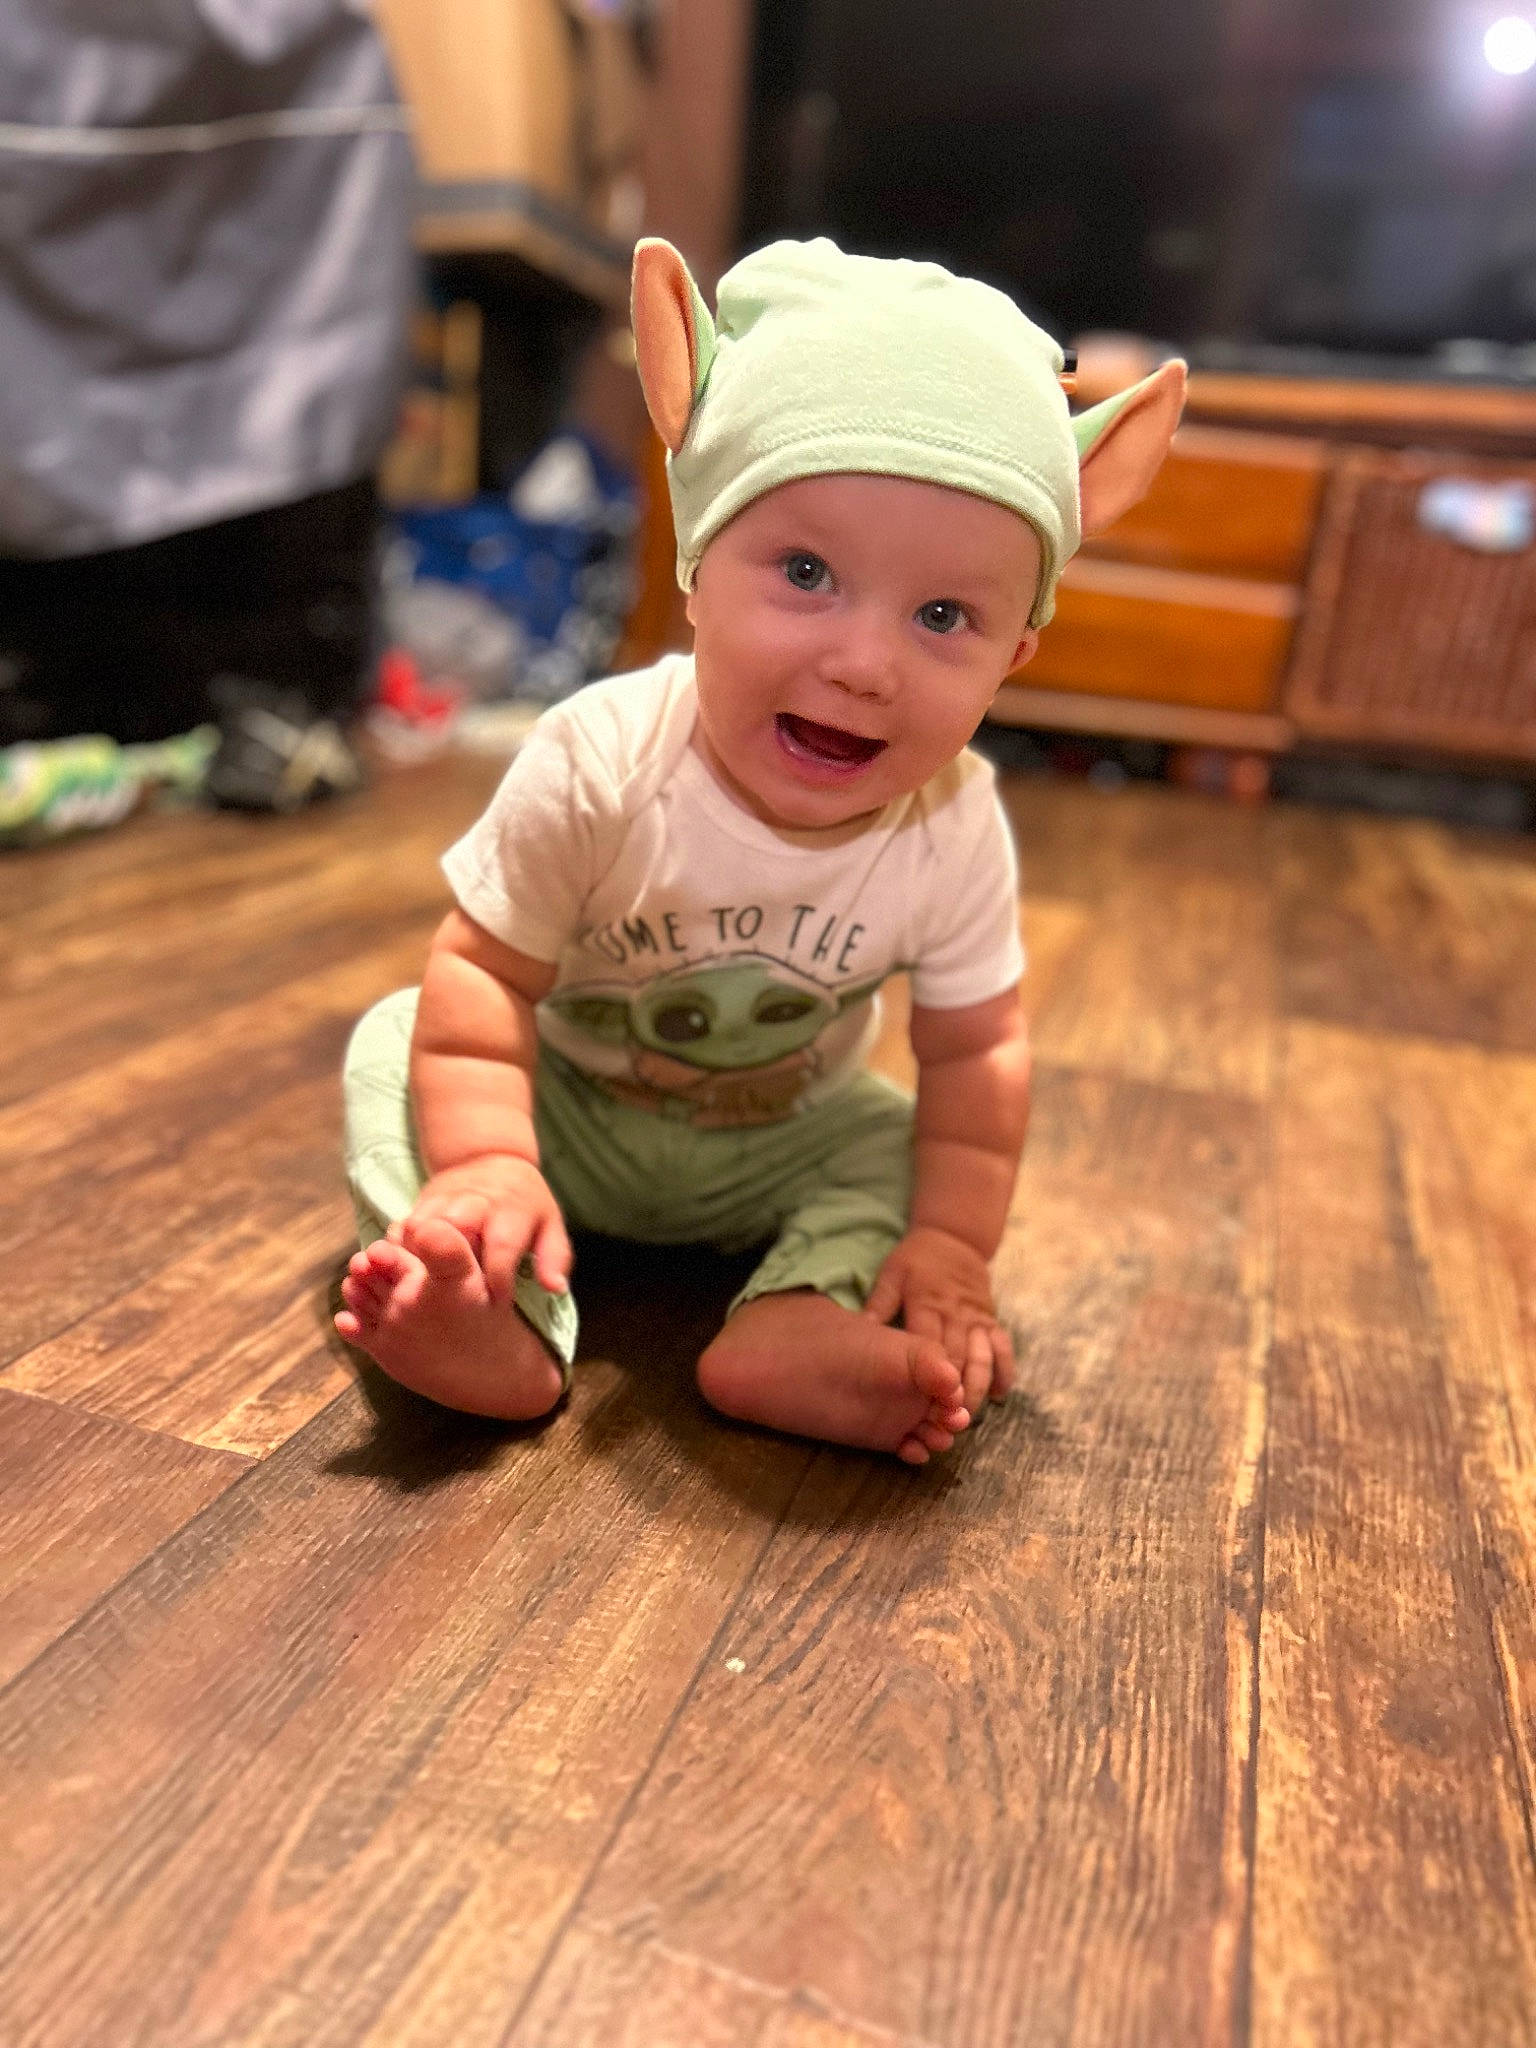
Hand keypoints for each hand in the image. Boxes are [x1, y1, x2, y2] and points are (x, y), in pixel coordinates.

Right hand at [399, 1154, 570, 1302]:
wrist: (490, 1158)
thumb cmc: (523, 1204)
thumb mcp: (550, 1225)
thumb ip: (554, 1257)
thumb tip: (554, 1288)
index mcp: (513, 1209)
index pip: (502, 1246)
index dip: (497, 1278)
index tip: (495, 1302)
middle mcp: (479, 1200)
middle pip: (457, 1230)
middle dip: (454, 1264)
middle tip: (455, 1294)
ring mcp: (448, 1197)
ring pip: (427, 1225)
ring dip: (424, 1256)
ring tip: (426, 1283)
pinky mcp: (425, 1198)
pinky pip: (408, 1223)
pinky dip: (405, 1246)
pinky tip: (408, 1267)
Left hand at [863, 1225, 1014, 1416]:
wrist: (954, 1238)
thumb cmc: (916, 1260)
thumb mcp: (891, 1274)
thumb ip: (878, 1304)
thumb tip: (860, 1332)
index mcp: (927, 1303)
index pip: (930, 1345)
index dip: (929, 1375)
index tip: (924, 1403)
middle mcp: (955, 1313)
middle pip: (958, 1357)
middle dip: (954, 1391)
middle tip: (946, 1421)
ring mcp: (977, 1317)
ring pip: (983, 1357)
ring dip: (978, 1387)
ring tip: (967, 1415)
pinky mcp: (992, 1319)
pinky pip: (1003, 1347)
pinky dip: (1004, 1372)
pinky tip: (998, 1396)